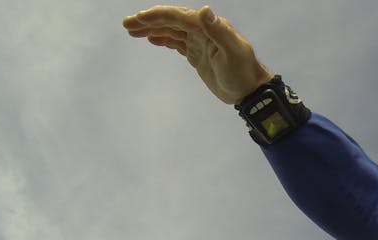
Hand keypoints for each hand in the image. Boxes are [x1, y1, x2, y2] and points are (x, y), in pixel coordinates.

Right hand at [123, 5, 273, 102]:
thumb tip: (204, 10)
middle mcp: (202, 31)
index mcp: (208, 27)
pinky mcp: (197, 55)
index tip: (138, 20)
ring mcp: (198, 42)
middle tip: (127, 24)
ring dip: (152, 29)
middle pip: (171, 21)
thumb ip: (219, 31)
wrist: (251, 90)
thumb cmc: (244, 72)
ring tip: (131, 31)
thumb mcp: (232, 52)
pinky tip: (151, 39)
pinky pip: (177, 43)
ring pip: (171, 31)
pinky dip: (163, 39)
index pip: (178, 17)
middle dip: (148, 21)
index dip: (157, 16)